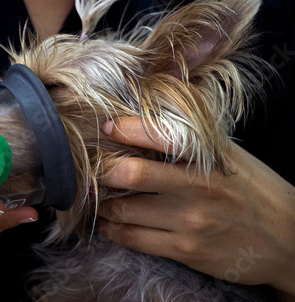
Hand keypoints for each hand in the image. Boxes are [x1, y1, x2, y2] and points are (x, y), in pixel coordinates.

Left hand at [97, 116, 294, 298]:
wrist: (288, 239)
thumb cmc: (253, 191)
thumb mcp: (229, 156)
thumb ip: (191, 138)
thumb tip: (148, 117)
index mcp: (209, 156)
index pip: (158, 134)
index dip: (124, 129)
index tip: (106, 129)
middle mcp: (199, 187)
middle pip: (132, 174)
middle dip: (102, 170)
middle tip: (92, 168)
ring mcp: (191, 221)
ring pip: (125, 210)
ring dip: (102, 203)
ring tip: (97, 197)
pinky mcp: (185, 250)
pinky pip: (134, 239)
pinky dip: (113, 229)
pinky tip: (109, 223)